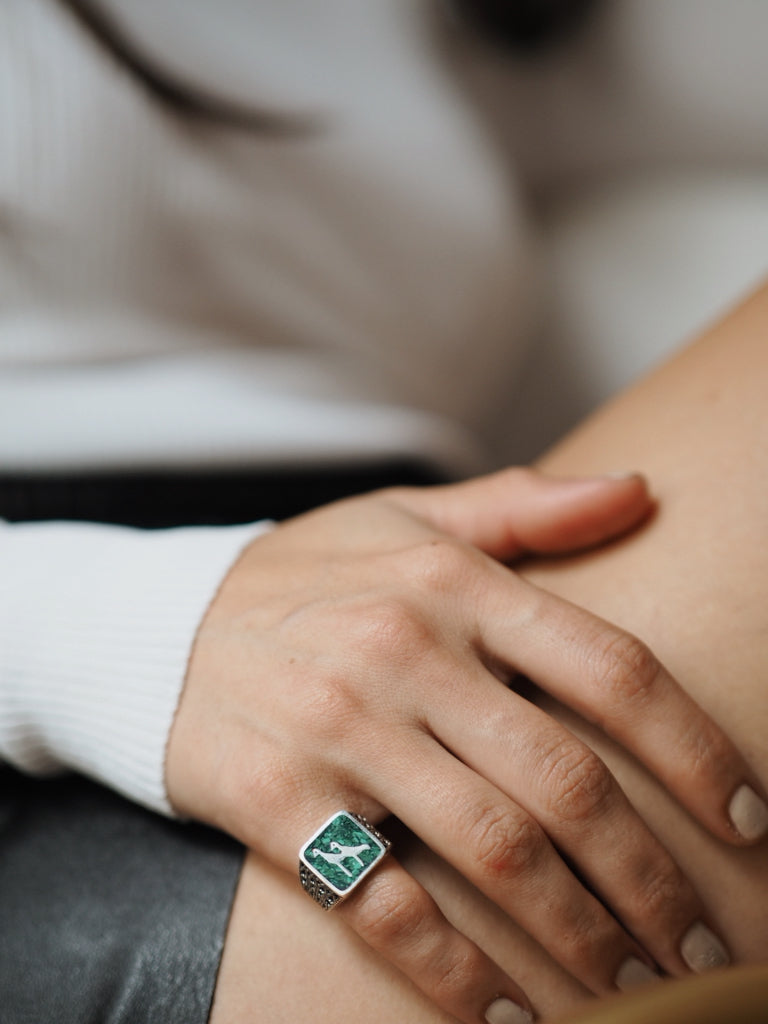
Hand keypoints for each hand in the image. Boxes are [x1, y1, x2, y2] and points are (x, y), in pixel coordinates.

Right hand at [167, 468, 761, 1022]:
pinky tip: (510, 1014)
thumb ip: (523, 507)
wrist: (155, 627)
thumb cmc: (307, 574)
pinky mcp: (277, 799)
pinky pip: (386, 904)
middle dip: (650, 877)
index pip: (609, 668)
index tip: (746, 819)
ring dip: (579, 936)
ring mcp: (338, 728)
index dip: (696, 751)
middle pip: (565, 780)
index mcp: (450, 580)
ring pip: (494, 850)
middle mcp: (402, 650)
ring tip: (634, 986)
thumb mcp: (406, 517)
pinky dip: (458, 974)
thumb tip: (638, 489)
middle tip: (700, 940)